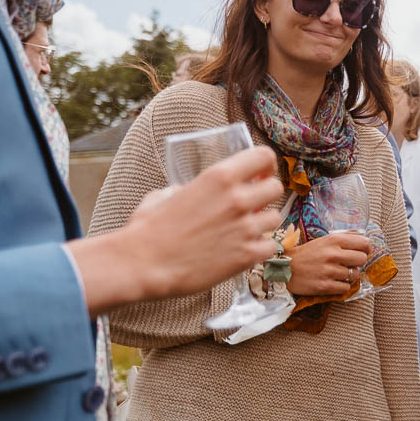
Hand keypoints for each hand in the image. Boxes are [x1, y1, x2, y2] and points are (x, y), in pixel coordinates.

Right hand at [69, 146, 282, 315]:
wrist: (143, 263)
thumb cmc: (148, 229)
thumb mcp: (168, 194)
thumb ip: (190, 188)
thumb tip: (192, 191)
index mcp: (219, 176)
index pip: (263, 157)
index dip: (266, 166)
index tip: (260, 175)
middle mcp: (237, 198)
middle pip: (276, 188)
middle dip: (265, 196)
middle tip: (252, 206)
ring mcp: (244, 228)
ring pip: (275, 218)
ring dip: (261, 224)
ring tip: (243, 231)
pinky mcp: (246, 255)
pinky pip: (270, 247)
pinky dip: (259, 249)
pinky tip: (243, 251)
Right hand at [286, 232, 371, 295]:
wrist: (285, 268)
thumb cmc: (307, 254)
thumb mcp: (324, 240)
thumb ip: (343, 239)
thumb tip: (365, 241)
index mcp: (333, 240)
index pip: (364, 243)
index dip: (366, 248)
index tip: (362, 252)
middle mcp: (333, 254)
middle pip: (362, 259)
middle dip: (359, 263)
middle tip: (350, 264)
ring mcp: (329, 271)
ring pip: (355, 275)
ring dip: (349, 276)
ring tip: (339, 273)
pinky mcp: (325, 286)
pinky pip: (346, 288)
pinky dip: (342, 286)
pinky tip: (333, 282)